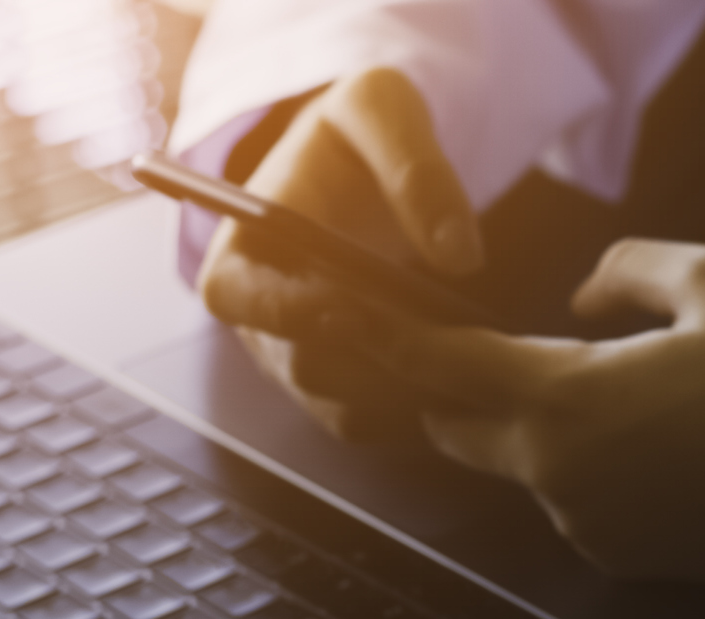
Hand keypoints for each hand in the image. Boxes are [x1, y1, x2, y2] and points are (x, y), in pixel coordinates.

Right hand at [197, 68, 479, 440]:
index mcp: (240, 250)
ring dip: (403, 394)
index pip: (235, 299)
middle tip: (445, 348)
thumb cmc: (359, 131)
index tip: (351, 308)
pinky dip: (415, 412)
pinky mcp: (339, 390)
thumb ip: (416, 168)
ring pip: (341, 408)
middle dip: (371, 362)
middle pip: (301, 367)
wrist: (372, 169)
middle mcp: (259, 320)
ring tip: (469, 366)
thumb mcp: (382, 108)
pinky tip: (466, 384)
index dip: (286, 313)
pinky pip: (372, 423)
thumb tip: (458, 257)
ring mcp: (297, 362)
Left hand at [357, 240, 704, 590]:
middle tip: (471, 347)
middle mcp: (558, 474)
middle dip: (451, 389)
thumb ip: (622, 269)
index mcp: (568, 399)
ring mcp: (587, 525)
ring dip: (536, 429)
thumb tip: (579, 296)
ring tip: (628, 396)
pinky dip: (588, 471)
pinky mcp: (622, 560)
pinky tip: (662, 447)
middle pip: (454, 428)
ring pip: (519, 467)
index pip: (440, 366)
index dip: (380, 337)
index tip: (335, 317)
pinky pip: (572, 505)